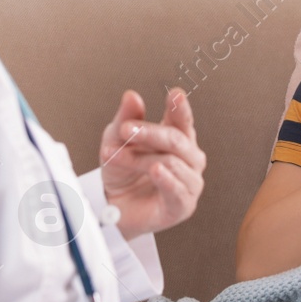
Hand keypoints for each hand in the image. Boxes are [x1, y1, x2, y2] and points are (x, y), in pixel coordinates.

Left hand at [98, 87, 205, 239]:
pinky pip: (179, 190)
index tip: (175, 95)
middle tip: (126, 129)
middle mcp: (188, 158)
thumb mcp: (116, 140)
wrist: (112, 206)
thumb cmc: (121, 171)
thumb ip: (126, 118)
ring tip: (118, 157)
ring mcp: (189, 182)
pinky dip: (167, 179)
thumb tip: (131, 96)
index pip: (183, 120)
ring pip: (172, 162)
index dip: (180, 108)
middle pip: (176, 140)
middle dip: (150, 133)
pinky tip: (156, 170)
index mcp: (176, 138)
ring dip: (142, 159)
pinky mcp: (183, 205)